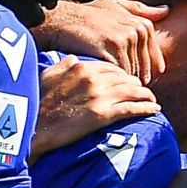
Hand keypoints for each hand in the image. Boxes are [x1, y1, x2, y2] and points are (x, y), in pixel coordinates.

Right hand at [33, 57, 160, 157]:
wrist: (33, 129)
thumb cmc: (35, 104)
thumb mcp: (46, 76)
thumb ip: (63, 65)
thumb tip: (74, 59)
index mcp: (81, 67)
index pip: (111, 66)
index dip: (122, 74)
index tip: (127, 81)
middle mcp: (93, 78)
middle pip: (125, 77)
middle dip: (136, 84)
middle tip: (143, 91)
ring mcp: (99, 96)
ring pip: (132, 91)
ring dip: (146, 95)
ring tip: (152, 100)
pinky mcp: (102, 115)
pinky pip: (131, 108)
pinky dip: (146, 108)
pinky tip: (154, 109)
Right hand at [34, 0, 167, 81]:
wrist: (63, 21)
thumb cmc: (86, 15)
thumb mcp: (115, 5)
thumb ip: (140, 10)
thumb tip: (165, 10)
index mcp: (142, 24)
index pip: (154, 58)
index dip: (146, 72)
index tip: (136, 81)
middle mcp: (137, 30)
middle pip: (144, 68)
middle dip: (136, 80)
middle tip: (124, 90)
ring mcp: (125, 40)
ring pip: (133, 72)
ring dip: (125, 83)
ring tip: (114, 89)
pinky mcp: (112, 49)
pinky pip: (121, 72)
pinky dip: (115, 81)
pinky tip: (106, 85)